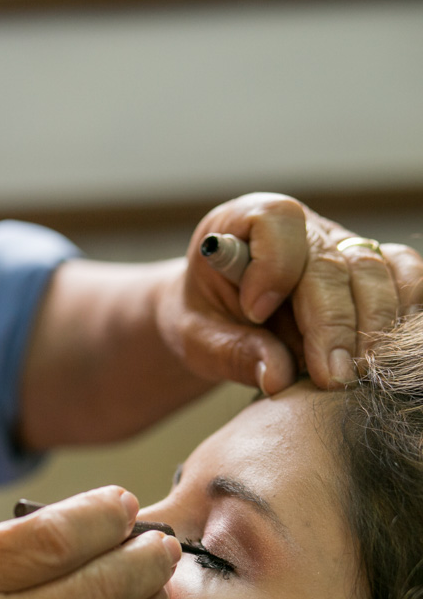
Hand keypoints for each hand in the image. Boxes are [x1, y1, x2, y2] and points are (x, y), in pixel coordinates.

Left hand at [159, 192, 422, 393]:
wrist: (219, 317)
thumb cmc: (203, 320)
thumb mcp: (196, 337)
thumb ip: (231, 352)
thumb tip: (279, 377)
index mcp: (242, 223)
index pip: (276, 221)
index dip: (273, 266)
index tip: (256, 313)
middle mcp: (300, 227)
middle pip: (330, 261)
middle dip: (333, 322)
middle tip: (331, 377)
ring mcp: (340, 245)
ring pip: (374, 271)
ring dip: (373, 326)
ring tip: (359, 375)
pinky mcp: (371, 269)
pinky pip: (405, 276)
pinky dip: (406, 311)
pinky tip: (387, 354)